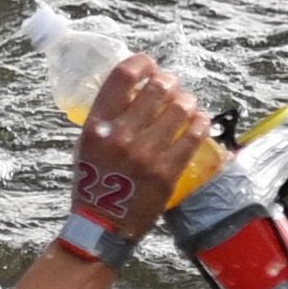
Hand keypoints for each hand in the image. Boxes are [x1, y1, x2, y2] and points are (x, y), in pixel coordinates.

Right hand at [73, 55, 215, 246]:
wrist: (102, 225)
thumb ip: (107, 118)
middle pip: (158, 87)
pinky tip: (199, 121)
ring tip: (186, 106)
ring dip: (188, 101)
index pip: (122, 76)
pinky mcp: (168, 171)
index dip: (142, 63)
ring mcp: (147, 154)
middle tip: (172, 88)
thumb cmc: (93, 183)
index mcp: (97, 126)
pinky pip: (193, 135)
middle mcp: (121, 136)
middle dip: (170, 82)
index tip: (150, 66)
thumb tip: (136, 90)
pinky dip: (200, 122)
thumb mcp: (87, 145)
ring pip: (181, 108)